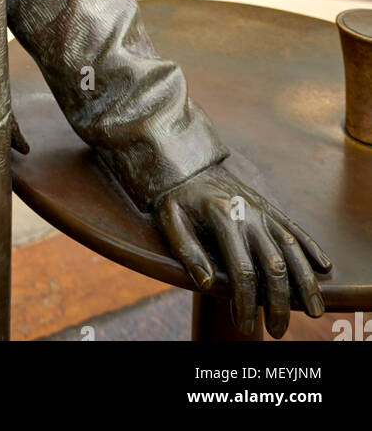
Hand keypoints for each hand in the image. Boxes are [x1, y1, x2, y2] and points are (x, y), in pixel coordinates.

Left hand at [155, 162, 331, 337]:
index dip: (245, 301)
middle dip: (278, 301)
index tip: (245, 325)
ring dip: (305, 281)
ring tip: (315, 311)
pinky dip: (311, 246)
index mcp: (223, 218)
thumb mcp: (170, 219)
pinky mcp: (269, 208)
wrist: (188, 163)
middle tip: (277, 331)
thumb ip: (187, 249)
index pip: (241, 269)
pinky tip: (324, 267)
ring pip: (291, 248)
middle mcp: (248, 214)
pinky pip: (294, 228)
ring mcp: (262, 210)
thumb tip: (207, 283)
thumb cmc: (177, 197)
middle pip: (273, 264)